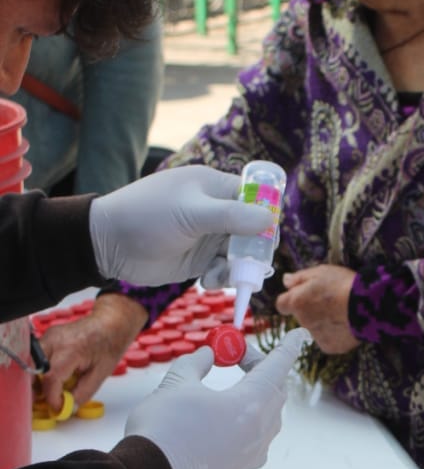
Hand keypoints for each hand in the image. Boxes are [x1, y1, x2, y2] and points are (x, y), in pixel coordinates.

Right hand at [39, 293, 145, 410]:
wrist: (110, 322)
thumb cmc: (109, 343)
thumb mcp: (101, 373)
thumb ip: (83, 392)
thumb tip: (69, 406)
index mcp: (71, 349)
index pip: (51, 378)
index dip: (51, 397)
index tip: (58, 407)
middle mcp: (55, 340)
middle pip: (34, 369)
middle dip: (37, 388)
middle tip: (46, 401)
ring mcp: (49, 336)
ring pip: (32, 363)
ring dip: (38, 379)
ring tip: (51, 390)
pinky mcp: (48, 337)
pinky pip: (38, 357)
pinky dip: (42, 370)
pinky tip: (54, 377)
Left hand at [88, 165, 276, 285]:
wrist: (108, 244)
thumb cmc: (147, 216)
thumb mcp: (192, 213)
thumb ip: (232, 216)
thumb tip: (270, 220)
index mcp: (214, 187)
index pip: (254, 197)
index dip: (265, 217)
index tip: (267, 238)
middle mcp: (215, 210)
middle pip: (251, 231)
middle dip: (252, 251)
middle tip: (250, 267)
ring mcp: (207, 236)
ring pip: (240, 254)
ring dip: (236, 268)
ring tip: (218, 276)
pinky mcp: (199, 259)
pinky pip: (223, 269)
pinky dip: (221, 278)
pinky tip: (206, 281)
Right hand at [124, 328, 307, 468]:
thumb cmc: (164, 429)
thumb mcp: (177, 383)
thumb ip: (196, 363)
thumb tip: (207, 355)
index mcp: (251, 403)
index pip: (279, 365)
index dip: (288, 346)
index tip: (299, 334)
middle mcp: (260, 429)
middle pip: (275, 389)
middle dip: (260, 367)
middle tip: (233, 356)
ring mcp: (254, 452)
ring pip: (268, 414)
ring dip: (255, 393)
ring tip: (228, 385)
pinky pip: (258, 437)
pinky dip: (250, 419)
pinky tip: (227, 417)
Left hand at [275, 264, 359, 354]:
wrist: (366, 306)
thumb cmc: (343, 285)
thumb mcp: (320, 272)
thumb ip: (300, 278)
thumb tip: (286, 281)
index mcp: (297, 302)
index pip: (282, 305)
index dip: (291, 300)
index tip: (302, 296)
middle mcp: (303, 321)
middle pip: (301, 316)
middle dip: (312, 309)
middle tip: (330, 301)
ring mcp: (316, 336)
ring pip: (316, 328)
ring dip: (324, 321)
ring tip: (342, 311)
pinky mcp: (330, 346)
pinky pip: (329, 339)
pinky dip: (336, 333)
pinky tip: (347, 323)